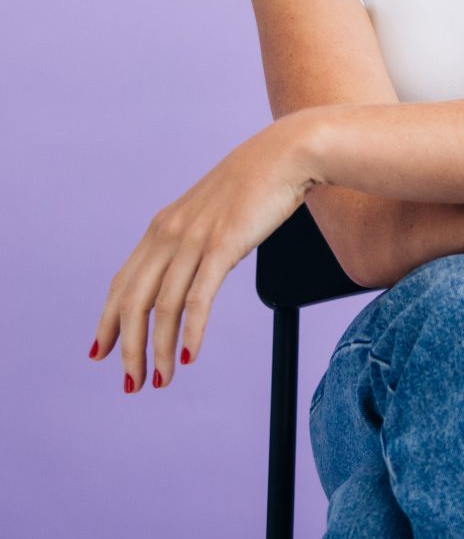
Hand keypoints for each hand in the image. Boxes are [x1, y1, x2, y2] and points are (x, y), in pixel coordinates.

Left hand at [90, 113, 325, 392]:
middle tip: (131, 383)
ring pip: (162, 306)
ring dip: (157, 350)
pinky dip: (190, 332)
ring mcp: (195, 239)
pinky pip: (198, 298)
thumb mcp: (211, 212)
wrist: (287, 154)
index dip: (108, 321)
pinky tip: (188, 355)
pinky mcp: (223, 245)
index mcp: (163, 227)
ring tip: (162, 380)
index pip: (122, 283)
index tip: (101, 352)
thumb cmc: (256, 184)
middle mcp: (169, 233)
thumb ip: (194, 239)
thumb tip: (191, 269)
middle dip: (128, 348)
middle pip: (133, 301)